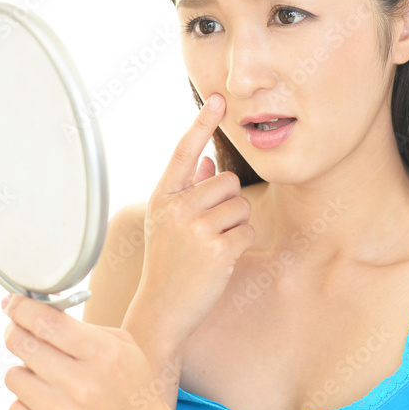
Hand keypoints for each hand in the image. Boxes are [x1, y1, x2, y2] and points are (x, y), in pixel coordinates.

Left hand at [2, 293, 172, 409]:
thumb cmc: (133, 386)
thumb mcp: (123, 346)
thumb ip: (84, 329)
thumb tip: (41, 313)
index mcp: (103, 355)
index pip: (48, 322)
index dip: (23, 308)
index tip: (13, 302)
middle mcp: (81, 385)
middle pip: (23, 345)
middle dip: (15, 330)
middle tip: (19, 328)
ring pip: (14, 376)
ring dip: (23, 368)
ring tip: (43, 371)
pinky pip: (15, 406)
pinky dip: (26, 398)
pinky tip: (45, 395)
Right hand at [134, 93, 255, 341]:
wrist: (161, 310)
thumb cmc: (168, 264)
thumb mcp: (167, 223)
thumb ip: (188, 189)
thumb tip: (210, 161)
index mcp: (162, 197)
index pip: (183, 151)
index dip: (201, 123)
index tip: (218, 99)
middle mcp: (176, 208)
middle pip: (227, 181)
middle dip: (228, 203)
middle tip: (210, 230)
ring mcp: (195, 229)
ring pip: (240, 205)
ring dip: (236, 224)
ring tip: (213, 245)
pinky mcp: (217, 249)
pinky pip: (247, 230)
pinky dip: (241, 244)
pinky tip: (222, 260)